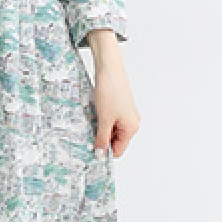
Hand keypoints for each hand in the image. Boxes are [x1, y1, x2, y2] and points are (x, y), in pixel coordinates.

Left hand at [85, 33, 140, 157]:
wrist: (109, 68)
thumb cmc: (110, 90)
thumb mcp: (104, 118)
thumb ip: (102, 138)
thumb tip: (100, 153)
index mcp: (131, 127)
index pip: (118, 150)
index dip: (105, 151)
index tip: (92, 149)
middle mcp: (132, 122)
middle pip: (115, 140)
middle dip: (102, 138)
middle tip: (89, 133)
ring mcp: (127, 114)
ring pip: (112, 130)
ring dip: (101, 128)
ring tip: (93, 118)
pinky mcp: (120, 106)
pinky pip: (111, 120)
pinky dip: (102, 119)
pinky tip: (95, 112)